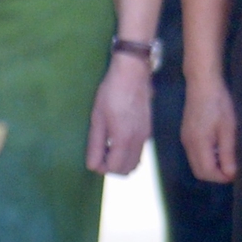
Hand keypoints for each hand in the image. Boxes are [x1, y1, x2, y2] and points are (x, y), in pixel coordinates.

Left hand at [86, 52, 152, 175]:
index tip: (93, 157)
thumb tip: (92, 166)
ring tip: (107, 147)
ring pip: (135, 162)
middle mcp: (139, 141)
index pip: (114, 168)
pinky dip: (128, 153)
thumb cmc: (111, 92)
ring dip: (121, 161)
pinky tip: (117, 138)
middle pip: (127, 169)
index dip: (101, 167)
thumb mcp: (98, 118)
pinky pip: (139, 151)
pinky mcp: (148, 129)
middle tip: (99, 154)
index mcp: (124, 139)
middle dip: (112, 167)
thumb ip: (95, 144)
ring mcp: (146, 135)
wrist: (133, 72)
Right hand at [181, 73, 237, 183]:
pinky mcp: (186, 134)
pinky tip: (218, 149)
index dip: (221, 177)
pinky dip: (206, 158)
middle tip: (232, 169)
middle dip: (215, 175)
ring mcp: (185, 139)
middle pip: (199, 172)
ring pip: (196, 164)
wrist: (202, 83)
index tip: (236, 173)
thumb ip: (227, 153)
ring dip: (211, 167)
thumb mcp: (228, 128)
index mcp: (198, 143)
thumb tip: (230, 173)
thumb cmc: (219, 103)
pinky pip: (194, 155)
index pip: (207, 172)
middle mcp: (188, 144)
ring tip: (227, 159)